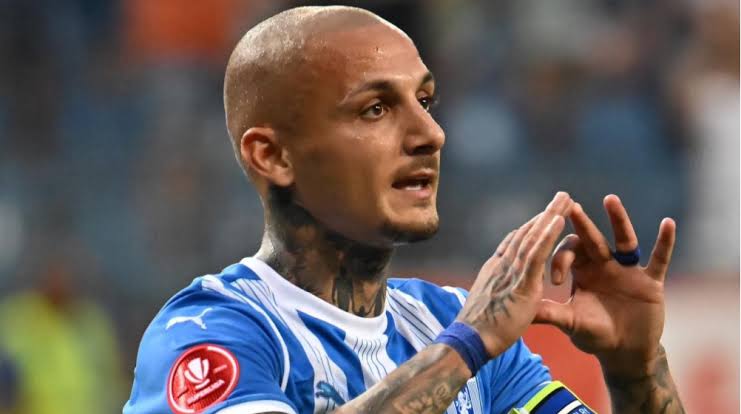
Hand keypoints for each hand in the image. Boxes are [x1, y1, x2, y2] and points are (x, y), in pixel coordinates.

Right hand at [457, 192, 573, 357]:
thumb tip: (497, 294)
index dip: (530, 228)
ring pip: (533, 237)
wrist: (471, 340)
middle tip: (561, 197)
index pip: (514, 243)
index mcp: (495, 270)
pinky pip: (537, 253)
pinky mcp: (522, 282)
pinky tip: (559, 220)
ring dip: (550, 215)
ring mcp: (511, 271)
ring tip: (565, 199)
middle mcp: (502, 264)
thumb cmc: (478, 331)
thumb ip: (496, 294)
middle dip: (544, 214)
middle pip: (526, 233)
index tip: (541, 217)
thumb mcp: (489, 306)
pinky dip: (547, 234)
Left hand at [534, 195, 675, 376]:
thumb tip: (521, 310)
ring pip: (624, 240)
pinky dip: (665, 242)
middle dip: (582, 223)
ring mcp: (629, 270)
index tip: (556, 281)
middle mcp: (604, 264)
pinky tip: (668, 223)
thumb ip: (550, 314)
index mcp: (582, 271)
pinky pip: (660, 258)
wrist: (624, 352)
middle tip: (570, 205)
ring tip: (610, 200)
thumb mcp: (570, 323)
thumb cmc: (594, 334)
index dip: (561, 259)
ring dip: (618, 220)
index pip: (569, 252)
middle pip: (592, 238)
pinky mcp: (650, 281)